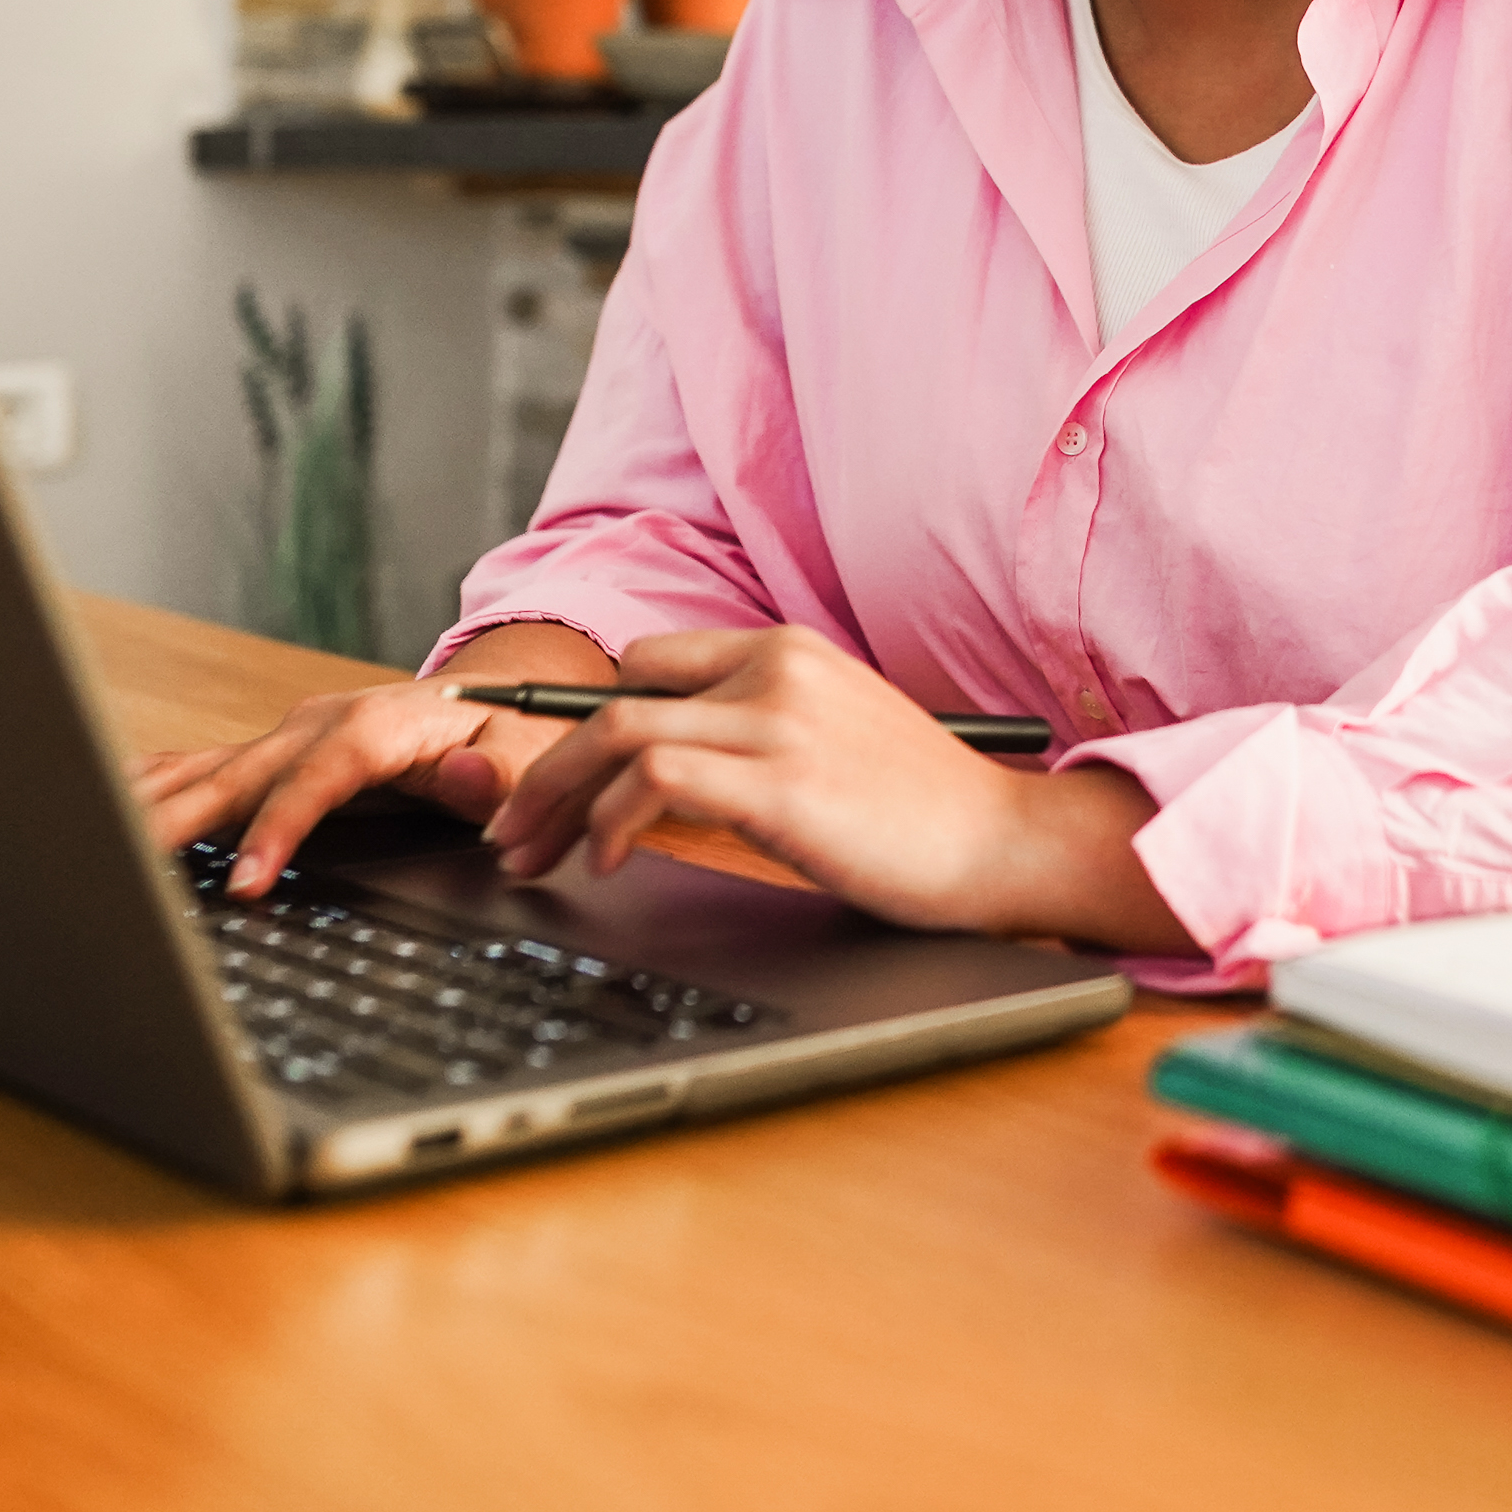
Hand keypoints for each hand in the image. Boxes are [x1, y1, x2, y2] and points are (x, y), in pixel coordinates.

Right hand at [130, 622, 614, 894]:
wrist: (488, 704)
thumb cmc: (506, 738)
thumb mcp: (525, 754)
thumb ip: (501, 776)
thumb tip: (467, 781)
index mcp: (380, 725)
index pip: (322, 775)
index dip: (280, 826)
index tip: (248, 879)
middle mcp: (320, 723)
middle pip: (241, 773)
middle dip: (181, 820)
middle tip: (125, 866)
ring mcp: (287, 735)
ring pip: (206, 770)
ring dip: (148, 804)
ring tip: (90, 838)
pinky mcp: (270, 752)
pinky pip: (201, 768)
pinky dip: (151, 788)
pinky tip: (105, 806)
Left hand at [482, 627, 1190, 953]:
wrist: (1002, 844)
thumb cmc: (921, 812)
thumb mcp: (832, 741)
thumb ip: (757, 733)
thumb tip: (662, 778)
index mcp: (788, 651)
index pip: (651, 661)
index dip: (585, 724)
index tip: (549, 782)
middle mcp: (776, 669)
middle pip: (616, 697)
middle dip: (542, 767)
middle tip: (509, 829)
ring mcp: (779, 720)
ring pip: (618, 734)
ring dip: (555, 798)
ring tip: (530, 853)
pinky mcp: (781, 781)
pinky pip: (656, 783)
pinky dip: (611, 821)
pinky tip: (606, 860)